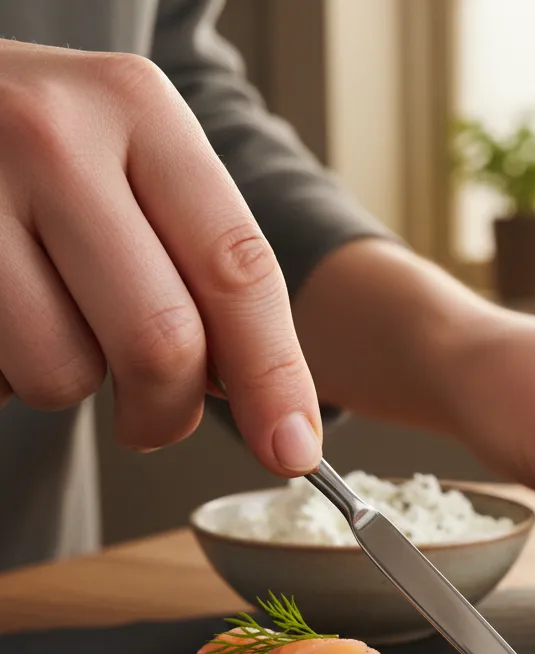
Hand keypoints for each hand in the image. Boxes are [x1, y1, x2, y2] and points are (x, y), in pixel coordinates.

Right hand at [0, 40, 321, 472]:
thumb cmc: (44, 156)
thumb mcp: (134, 168)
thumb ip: (205, 270)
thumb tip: (274, 411)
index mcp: (139, 110)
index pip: (237, 270)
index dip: (273, 377)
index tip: (294, 451)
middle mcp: (53, 134)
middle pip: (161, 340)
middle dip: (169, 411)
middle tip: (154, 420)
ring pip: (64, 373)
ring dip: (70, 385)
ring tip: (47, 326)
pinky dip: (7, 377)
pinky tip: (0, 316)